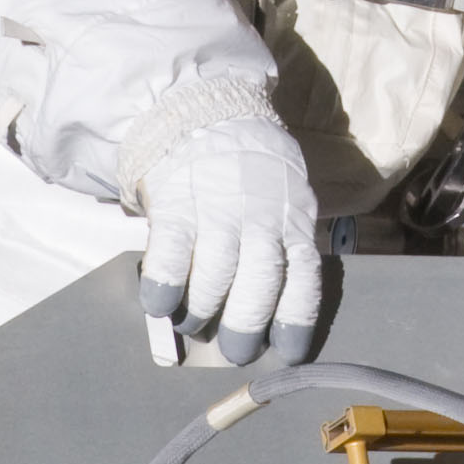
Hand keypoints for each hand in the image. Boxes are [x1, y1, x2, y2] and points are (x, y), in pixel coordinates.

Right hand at [123, 78, 324, 365]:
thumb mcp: (284, 197)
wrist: (205, 111)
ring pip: (215, 278)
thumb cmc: (249, 169)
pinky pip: (171, 258)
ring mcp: (218, 210)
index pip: (303, 276)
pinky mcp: (177, 205)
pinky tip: (160, 304)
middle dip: (246, 327)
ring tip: (193, 323)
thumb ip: (281, 242)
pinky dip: (166, 288)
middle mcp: (259, 217)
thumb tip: (274, 308)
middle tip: (235, 350)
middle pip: (258, 285)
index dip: (296, 319)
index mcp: (292, 218)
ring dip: (202, 311)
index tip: (288, 352)